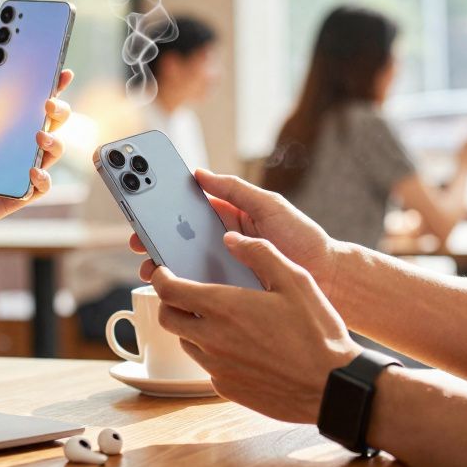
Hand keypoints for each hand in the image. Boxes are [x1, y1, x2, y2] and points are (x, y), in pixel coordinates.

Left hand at [0, 65, 73, 241]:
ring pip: (54, 151)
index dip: (51, 87)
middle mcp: (20, 146)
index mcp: (6, 128)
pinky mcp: (23, 193)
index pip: (34, 104)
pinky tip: (31, 171)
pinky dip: (41, 176)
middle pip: (52, 123)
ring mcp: (24, 169)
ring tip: (39, 135)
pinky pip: (43, 184)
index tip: (61, 72)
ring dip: (54, 141)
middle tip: (48, 103)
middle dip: (59, 110)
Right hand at [130, 168, 345, 292]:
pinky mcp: (232, 292)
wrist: (329, 278)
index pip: (189, 209)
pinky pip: (203, 288)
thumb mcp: (269, 205)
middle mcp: (223, 242)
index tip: (142, 202)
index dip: (164, 206)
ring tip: (151, 267)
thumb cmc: (303, 238)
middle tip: (137, 238)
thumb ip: (235, 190)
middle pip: (180, 238)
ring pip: (186, 265)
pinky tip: (173, 289)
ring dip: (165, 265)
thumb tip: (199, 174)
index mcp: (230, 217)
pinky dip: (185, 288)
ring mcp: (226, 268)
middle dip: (155, 237)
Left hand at [148, 232, 358, 423]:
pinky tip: (239, 346)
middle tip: (185, 294)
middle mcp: (212, 339)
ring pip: (186, 343)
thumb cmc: (317, 332)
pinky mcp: (227, 388)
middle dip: (169, 303)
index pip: (168, 291)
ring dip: (191, 328)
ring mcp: (217, 367)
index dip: (160, 277)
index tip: (163, 271)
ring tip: (217, 319)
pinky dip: (213, 352)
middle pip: (167, 318)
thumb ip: (260, 253)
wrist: (331, 387)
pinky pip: (208, 366)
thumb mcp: (295, 280)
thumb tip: (231, 239)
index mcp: (223, 308)